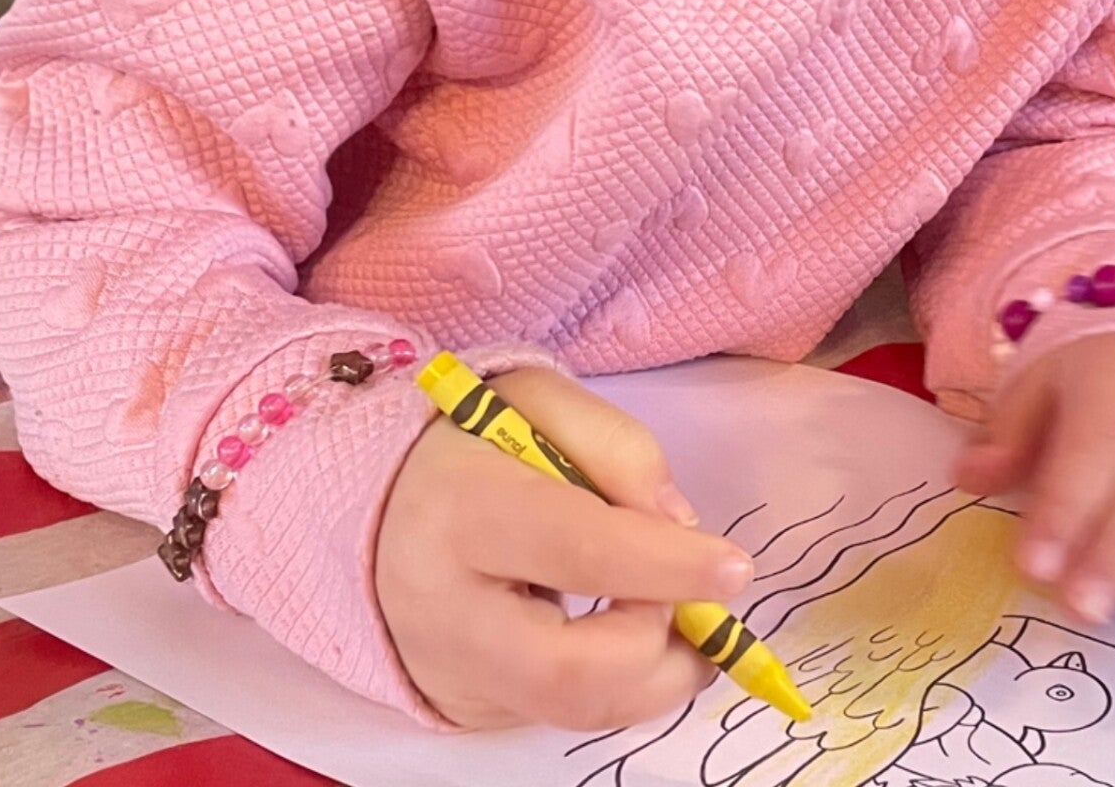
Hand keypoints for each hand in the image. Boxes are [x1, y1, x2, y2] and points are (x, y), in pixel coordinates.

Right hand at [376, 367, 751, 729]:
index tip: (736, 568)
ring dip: (657, 676)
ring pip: (573, 712)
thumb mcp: (536, 400)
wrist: (378, 506)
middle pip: (570, 670)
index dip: (664, 564)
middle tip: (703, 606)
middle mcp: (445, 610)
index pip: (575, 549)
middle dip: (661, 646)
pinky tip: (627, 632)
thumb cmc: (471, 444)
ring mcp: (452, 674)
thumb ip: (615, 446)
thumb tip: (679, 527)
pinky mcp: (468, 708)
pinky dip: (618, 682)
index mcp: (460, 510)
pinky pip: (561, 714)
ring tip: (682, 621)